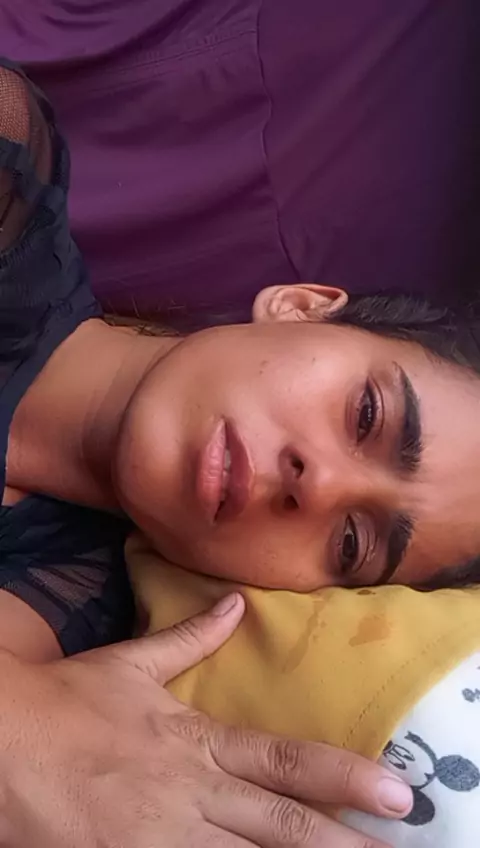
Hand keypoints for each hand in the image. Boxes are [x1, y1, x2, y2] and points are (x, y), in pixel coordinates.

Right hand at [0, 594, 410, 846]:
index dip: (344, 776)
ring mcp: (165, 839)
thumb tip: (237, 602)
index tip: (394, 791)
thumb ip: (192, 637)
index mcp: (197, 741)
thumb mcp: (132, 664)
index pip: (285, 761)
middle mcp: (192, 793)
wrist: (3, 742)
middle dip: (343, 844)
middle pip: (281, 827)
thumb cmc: (68, 703)